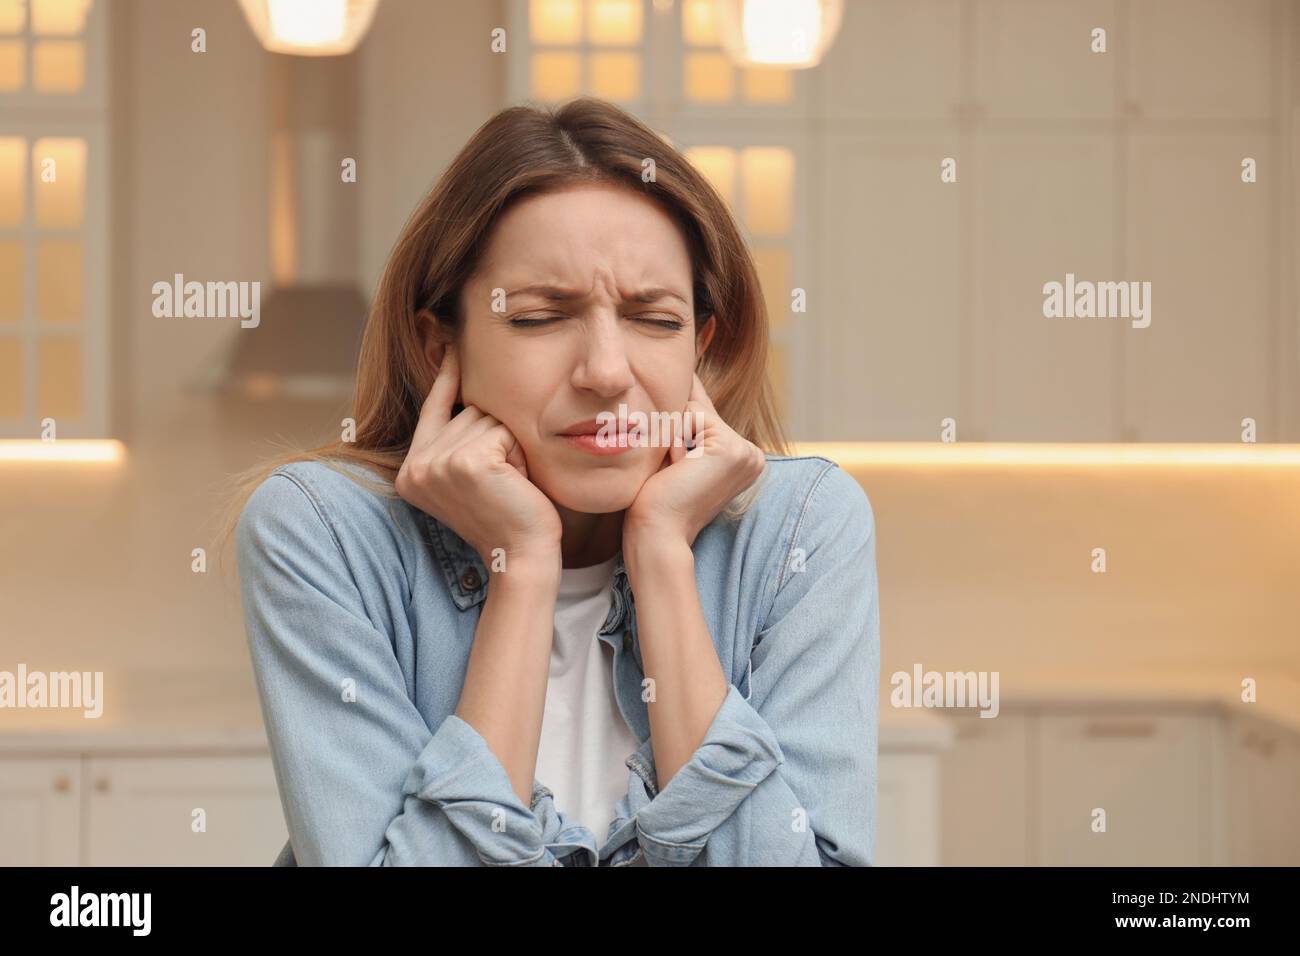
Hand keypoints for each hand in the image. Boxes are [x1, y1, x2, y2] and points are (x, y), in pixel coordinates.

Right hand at [394, 343, 561, 568]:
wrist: (522, 555)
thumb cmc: (508, 515)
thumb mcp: (473, 474)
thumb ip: (459, 437)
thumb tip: (458, 375)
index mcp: (410, 471)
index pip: (432, 407)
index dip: (447, 376)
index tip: (452, 344)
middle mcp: (415, 466)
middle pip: (469, 410)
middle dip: (497, 436)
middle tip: (506, 481)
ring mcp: (436, 463)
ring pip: (488, 419)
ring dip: (511, 446)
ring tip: (511, 483)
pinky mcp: (465, 462)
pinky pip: (504, 431)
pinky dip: (520, 452)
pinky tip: (517, 482)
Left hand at [624, 372, 765, 548]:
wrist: (658, 533)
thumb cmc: (657, 500)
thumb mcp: (676, 454)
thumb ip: (686, 421)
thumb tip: (682, 375)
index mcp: (743, 458)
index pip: (703, 416)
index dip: (677, 429)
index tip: (676, 464)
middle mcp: (751, 454)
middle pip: (697, 409)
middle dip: (673, 433)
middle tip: (674, 473)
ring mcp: (746, 451)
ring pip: (691, 410)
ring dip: (671, 438)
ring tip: (675, 472)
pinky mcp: (731, 448)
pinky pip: (689, 415)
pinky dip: (673, 440)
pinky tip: (678, 469)